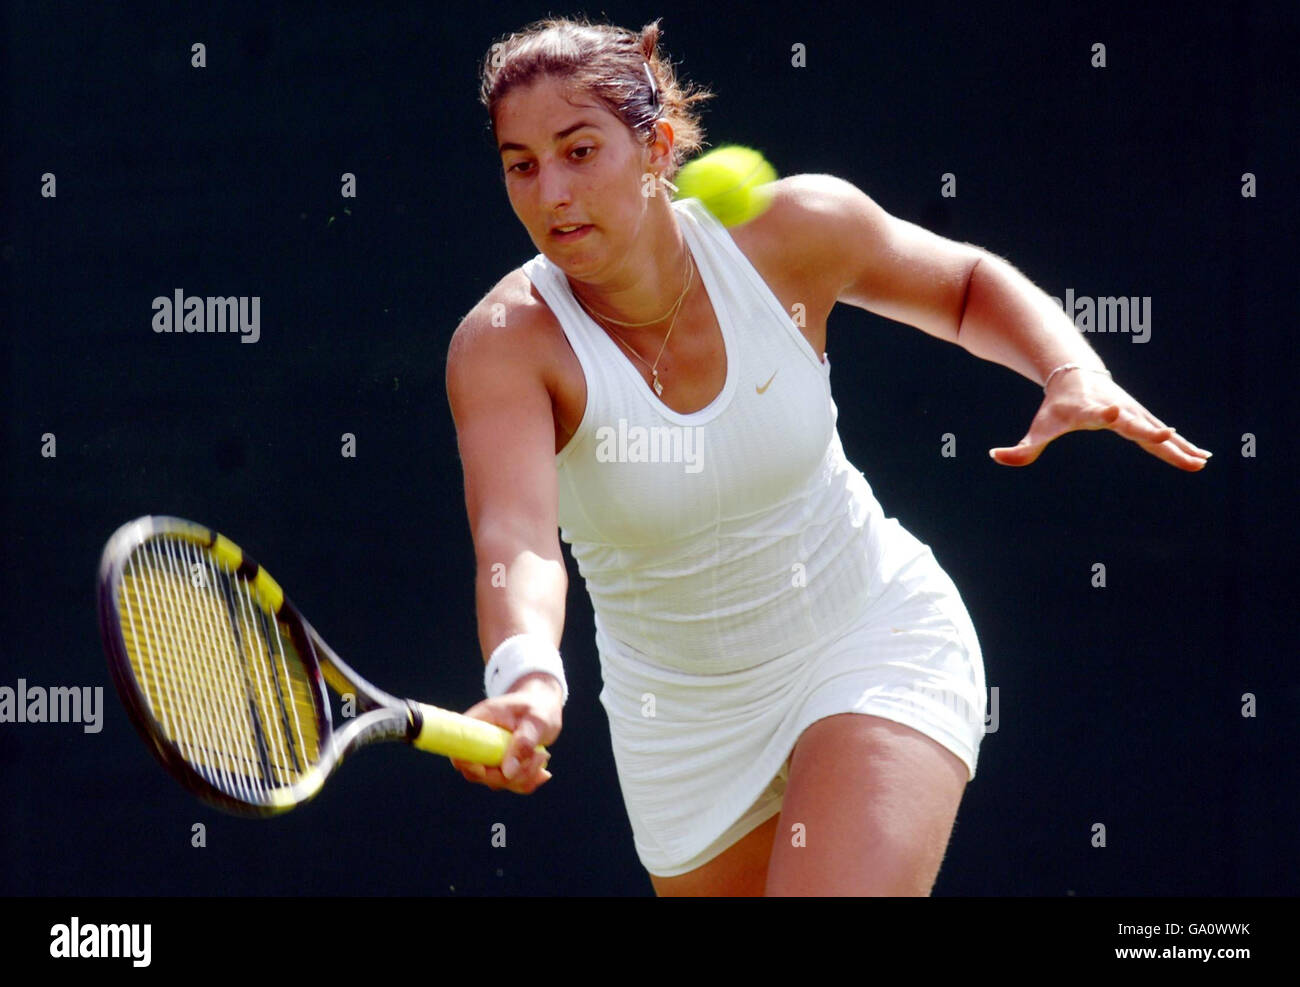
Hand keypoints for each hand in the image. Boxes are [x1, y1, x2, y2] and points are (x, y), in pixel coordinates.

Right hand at [449, 673, 562, 794]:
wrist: (545, 705)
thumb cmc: (538, 707)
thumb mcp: (536, 721)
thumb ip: (523, 743)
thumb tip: (508, 772)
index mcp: (480, 721)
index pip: (459, 747)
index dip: (470, 764)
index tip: (496, 768)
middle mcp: (479, 740)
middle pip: (477, 772)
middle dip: (509, 775)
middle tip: (539, 756)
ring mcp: (488, 755)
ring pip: (495, 781)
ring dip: (522, 777)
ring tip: (542, 756)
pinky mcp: (500, 765)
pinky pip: (508, 783)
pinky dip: (526, 782)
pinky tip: (542, 772)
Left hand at [989, 370, 1211, 470]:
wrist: (1075, 375)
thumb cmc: (1056, 405)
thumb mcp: (1039, 426)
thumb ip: (1021, 446)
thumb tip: (995, 456)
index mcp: (1090, 410)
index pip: (1097, 411)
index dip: (1104, 412)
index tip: (1114, 412)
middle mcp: (1116, 409)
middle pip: (1134, 421)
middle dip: (1151, 430)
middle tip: (1169, 435)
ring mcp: (1132, 412)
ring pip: (1157, 431)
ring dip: (1178, 445)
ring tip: (1200, 461)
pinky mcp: (1142, 416)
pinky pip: (1165, 434)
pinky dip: (1182, 445)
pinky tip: (1202, 456)